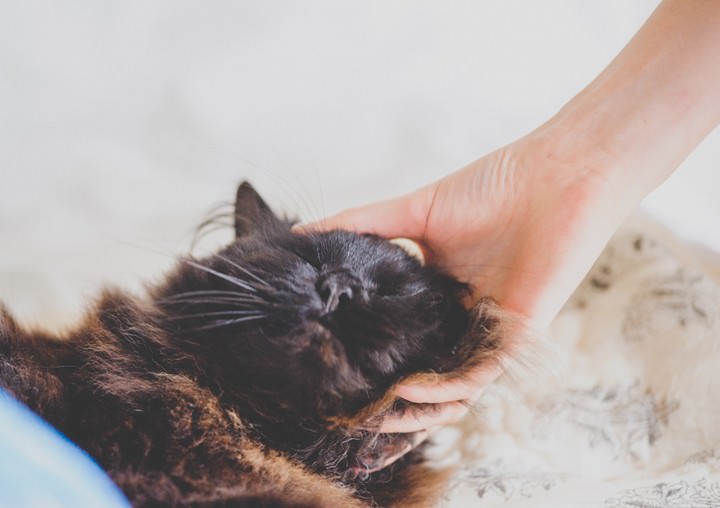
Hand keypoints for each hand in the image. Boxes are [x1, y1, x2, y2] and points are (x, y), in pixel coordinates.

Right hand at [297, 131, 627, 432]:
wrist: (556, 176)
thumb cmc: (494, 188)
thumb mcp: (413, 210)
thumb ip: (360, 224)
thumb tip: (301, 234)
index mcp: (437, 295)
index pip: (397, 338)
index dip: (365, 359)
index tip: (325, 370)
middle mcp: (458, 320)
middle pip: (419, 373)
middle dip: (385, 400)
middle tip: (342, 411)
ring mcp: (485, 333)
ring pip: (448, 391)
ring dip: (413, 412)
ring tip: (371, 418)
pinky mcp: (514, 340)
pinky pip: (477, 378)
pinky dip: (444, 391)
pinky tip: (411, 391)